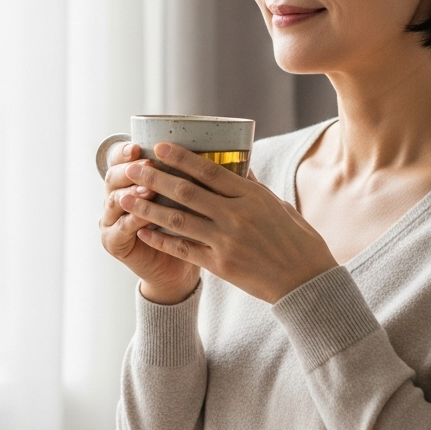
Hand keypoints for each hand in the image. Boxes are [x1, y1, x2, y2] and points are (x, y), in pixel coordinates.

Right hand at [99, 141, 201, 304]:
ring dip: (132, 194)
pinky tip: (143, 221)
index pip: (122, 157)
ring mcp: (111, 218)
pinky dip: (133, 223)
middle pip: (114, 175)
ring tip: (147, 190)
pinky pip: (121, 230)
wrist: (172, 270)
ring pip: (115, 200)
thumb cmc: (189, 228)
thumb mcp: (192, 200)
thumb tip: (233, 156)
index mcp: (131, 178)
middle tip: (148, 164)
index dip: (130, 149)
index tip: (153, 144)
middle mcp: (116, 194)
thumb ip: (200, 179)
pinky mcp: (113, 241)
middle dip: (132, 169)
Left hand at [120, 142, 336, 303]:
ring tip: (124, 197)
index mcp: (251, 197)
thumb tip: (236, 166)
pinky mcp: (220, 265)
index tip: (159, 147)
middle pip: (186, 192)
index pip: (209, 171)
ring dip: (147, 207)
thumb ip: (252, 188)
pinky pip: (183, 248)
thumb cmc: (297, 240)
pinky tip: (142, 230)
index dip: (181, 157)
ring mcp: (225, 241)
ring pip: (178, 219)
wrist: (306, 282)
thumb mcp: (277, 205)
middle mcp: (235, 216)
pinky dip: (160, 238)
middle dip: (154, 178)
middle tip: (132, 167)